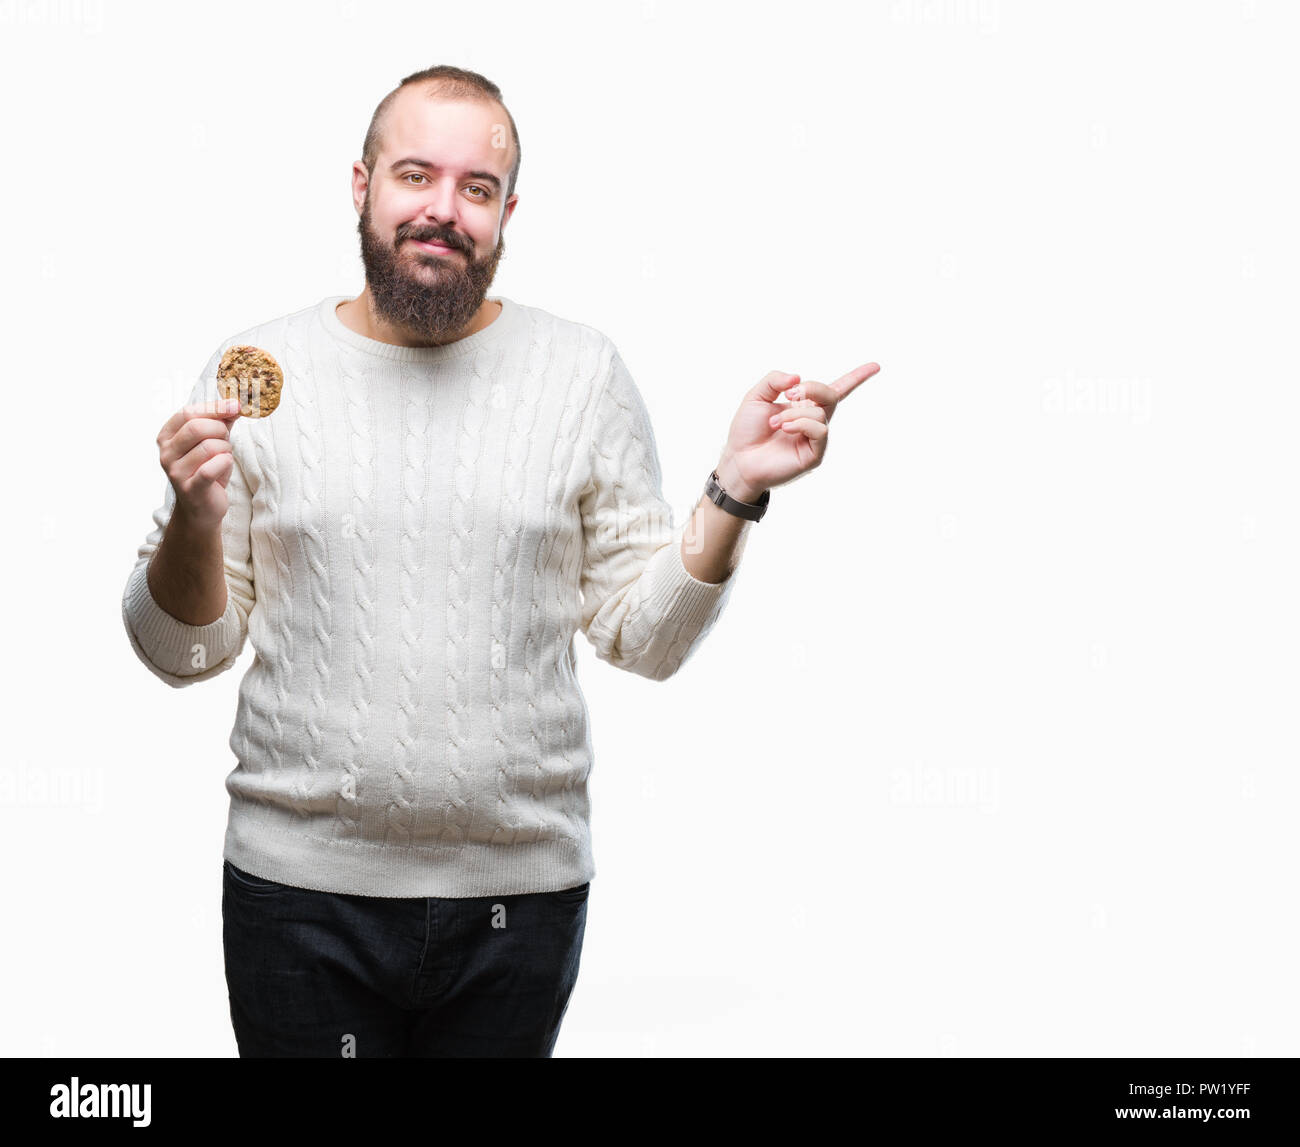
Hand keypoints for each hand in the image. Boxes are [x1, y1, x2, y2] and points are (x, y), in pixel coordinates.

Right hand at [156, 397, 242, 530]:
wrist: (201, 509)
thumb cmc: (207, 472)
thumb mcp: (213, 442)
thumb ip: (221, 422)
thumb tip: (235, 404)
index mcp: (167, 436)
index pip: (188, 412)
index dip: (215, 408)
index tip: (235, 406)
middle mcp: (166, 453)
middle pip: (197, 427)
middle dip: (220, 431)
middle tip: (226, 441)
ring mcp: (175, 471)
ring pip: (209, 446)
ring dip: (225, 450)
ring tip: (223, 458)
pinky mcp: (190, 488)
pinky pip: (212, 467)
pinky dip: (225, 463)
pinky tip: (223, 467)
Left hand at [715, 362, 881, 501]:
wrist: (739, 459)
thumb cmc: (747, 430)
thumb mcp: (756, 396)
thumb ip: (774, 380)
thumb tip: (798, 377)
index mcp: (804, 405)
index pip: (836, 389)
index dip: (857, 377)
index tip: (876, 366)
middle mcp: (814, 420)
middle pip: (830, 394)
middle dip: (812, 387)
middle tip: (790, 393)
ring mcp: (815, 438)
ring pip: (820, 412)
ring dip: (795, 412)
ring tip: (775, 423)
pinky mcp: (814, 454)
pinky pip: (820, 430)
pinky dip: (801, 423)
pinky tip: (785, 428)